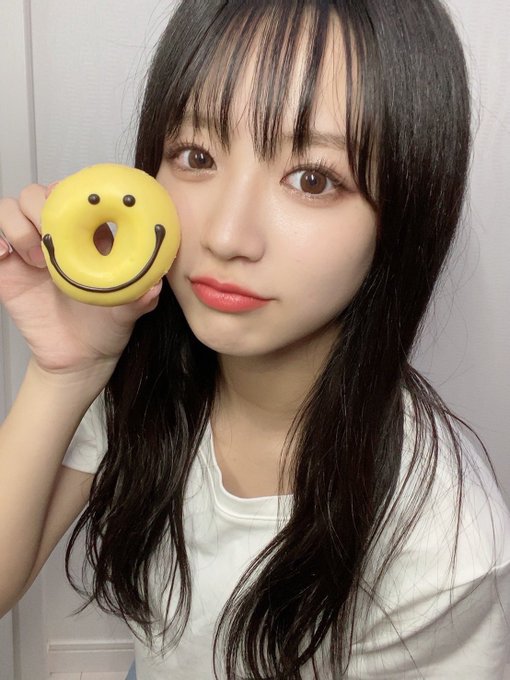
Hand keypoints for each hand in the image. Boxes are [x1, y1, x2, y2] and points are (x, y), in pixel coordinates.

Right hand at [0, 182, 160, 380]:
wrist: (80, 358)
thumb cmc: (107, 326)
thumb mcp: (128, 311)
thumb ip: (140, 297)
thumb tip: (154, 285)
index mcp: (89, 235)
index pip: (74, 193)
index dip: (72, 191)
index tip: (80, 208)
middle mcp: (57, 236)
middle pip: (37, 194)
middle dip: (41, 207)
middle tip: (52, 237)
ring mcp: (29, 251)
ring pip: (10, 209)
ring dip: (19, 226)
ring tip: (36, 261)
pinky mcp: (8, 270)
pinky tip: (7, 257)